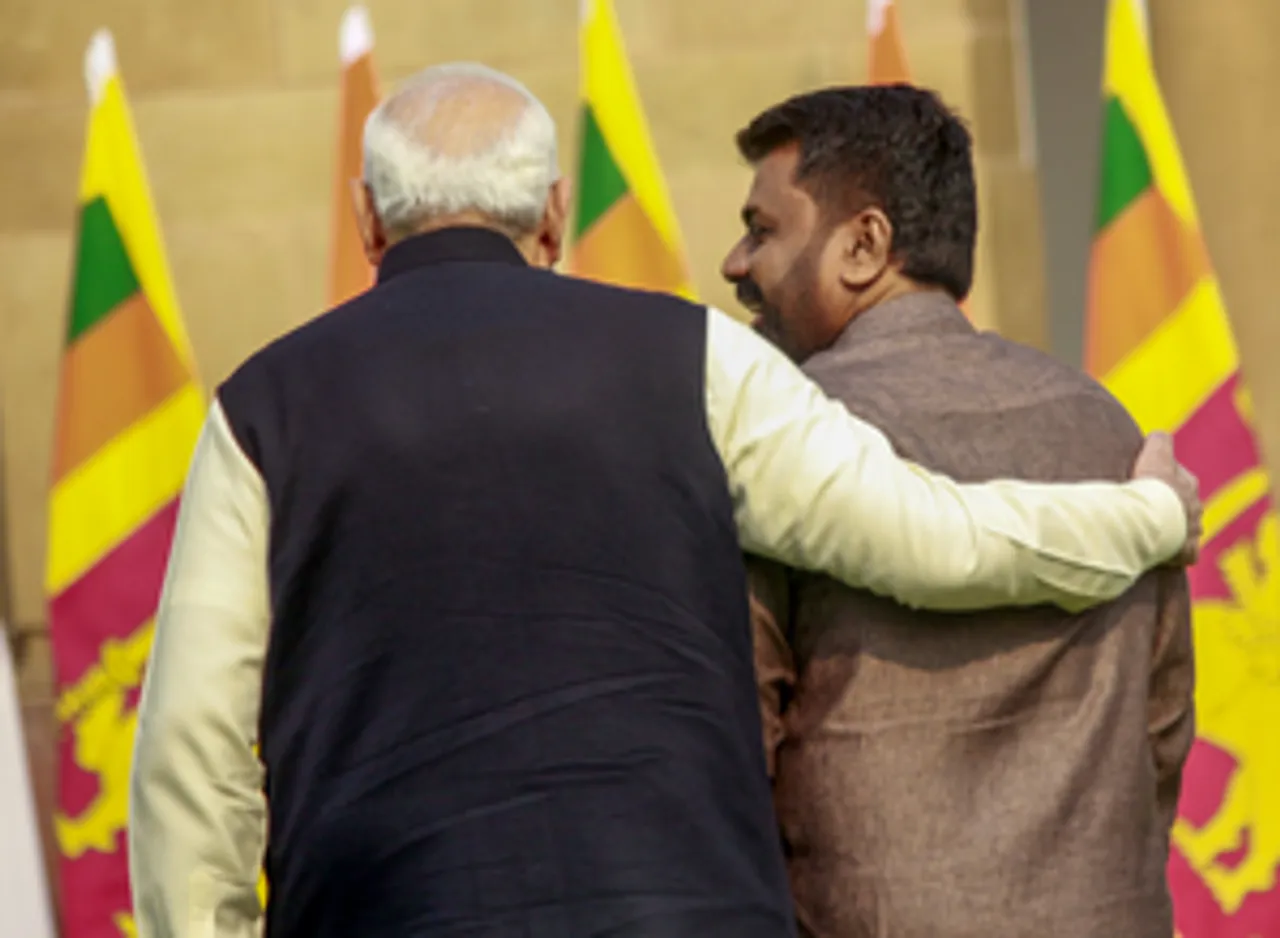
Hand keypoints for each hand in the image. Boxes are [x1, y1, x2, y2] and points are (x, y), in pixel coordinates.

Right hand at [1132, 431, 1201, 564]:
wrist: (1152, 519)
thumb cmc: (1151, 487)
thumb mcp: (1153, 453)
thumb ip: (1158, 440)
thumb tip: (1158, 435)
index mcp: (1187, 482)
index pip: (1180, 476)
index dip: (1162, 478)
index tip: (1147, 481)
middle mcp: (1195, 506)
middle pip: (1185, 503)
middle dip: (1172, 505)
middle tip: (1148, 508)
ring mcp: (1192, 531)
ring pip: (1186, 529)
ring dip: (1174, 530)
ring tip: (1153, 532)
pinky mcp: (1186, 552)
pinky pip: (1184, 554)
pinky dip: (1176, 554)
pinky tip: (1163, 555)